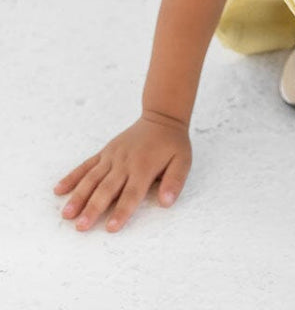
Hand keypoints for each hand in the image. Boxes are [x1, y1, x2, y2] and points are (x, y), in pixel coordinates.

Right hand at [53, 110, 191, 232]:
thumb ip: (175, 181)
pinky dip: (72, 177)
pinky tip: (59, 189)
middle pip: (107, 189)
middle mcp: (125, 163)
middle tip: (80, 227)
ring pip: (92, 178)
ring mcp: (112, 157)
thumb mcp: (183, 161)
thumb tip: (166, 202)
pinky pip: (86, 165)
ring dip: (78, 196)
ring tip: (67, 214)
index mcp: (144, 167)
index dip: (122, 211)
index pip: (131, 194)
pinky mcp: (105, 152)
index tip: (111, 228)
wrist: (161, 117)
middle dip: (93, 208)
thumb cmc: (173, 144)